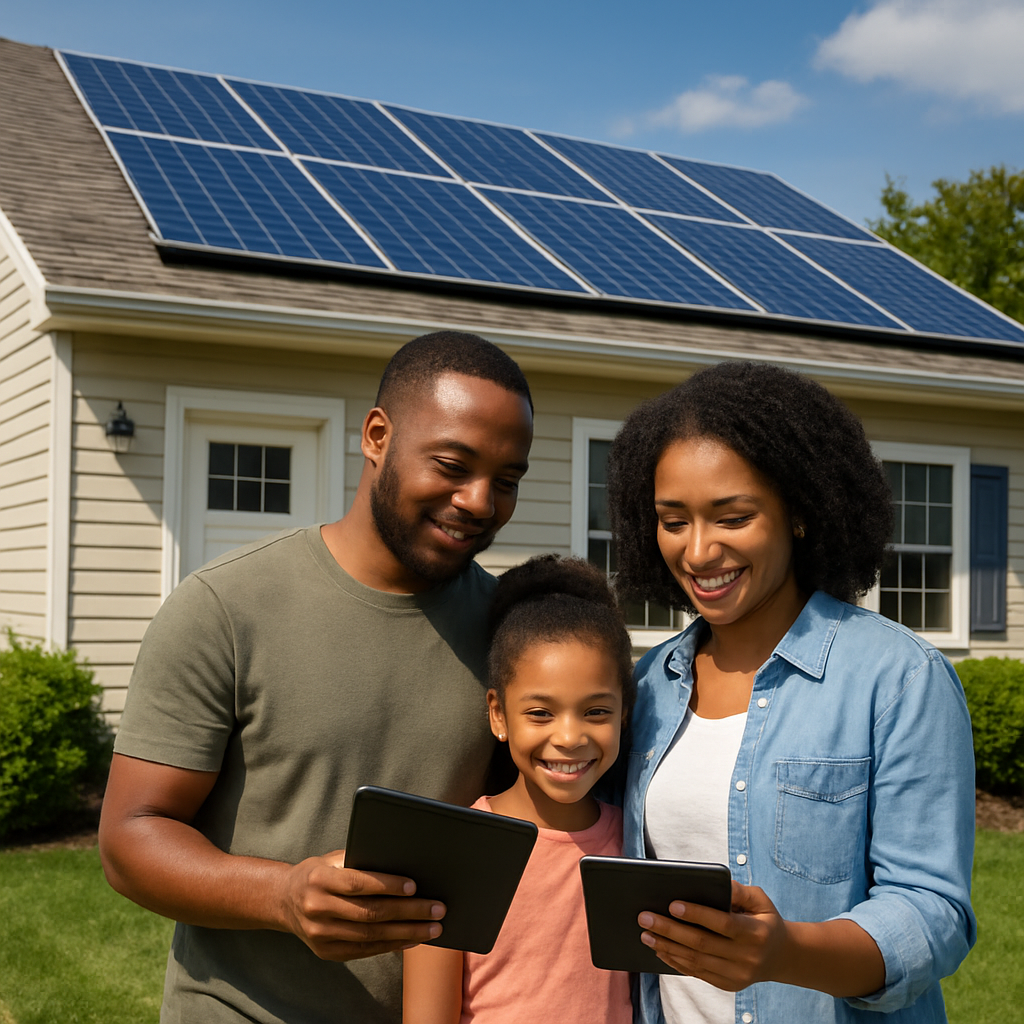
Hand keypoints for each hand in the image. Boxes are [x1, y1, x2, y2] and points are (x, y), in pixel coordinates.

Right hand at [280, 849, 445, 961]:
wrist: (284, 901)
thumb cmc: (319, 873)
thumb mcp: (332, 859)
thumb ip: (361, 861)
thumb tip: (403, 864)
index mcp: (318, 879)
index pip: (357, 883)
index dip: (387, 885)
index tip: (415, 885)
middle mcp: (317, 908)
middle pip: (369, 912)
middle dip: (408, 912)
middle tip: (437, 909)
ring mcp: (320, 935)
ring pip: (370, 936)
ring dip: (406, 933)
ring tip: (433, 928)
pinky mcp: (327, 953)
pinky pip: (365, 951)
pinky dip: (392, 945)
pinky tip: (412, 939)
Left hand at [638, 880, 788, 990]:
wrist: (782, 956)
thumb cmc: (765, 920)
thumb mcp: (760, 899)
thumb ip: (737, 890)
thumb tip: (712, 881)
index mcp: (756, 932)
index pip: (722, 923)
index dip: (697, 914)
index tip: (672, 904)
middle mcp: (747, 957)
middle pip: (702, 944)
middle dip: (670, 930)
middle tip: (645, 917)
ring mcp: (737, 974)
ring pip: (696, 961)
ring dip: (667, 947)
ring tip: (646, 934)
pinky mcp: (728, 984)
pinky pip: (697, 973)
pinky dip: (676, 962)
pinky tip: (660, 950)